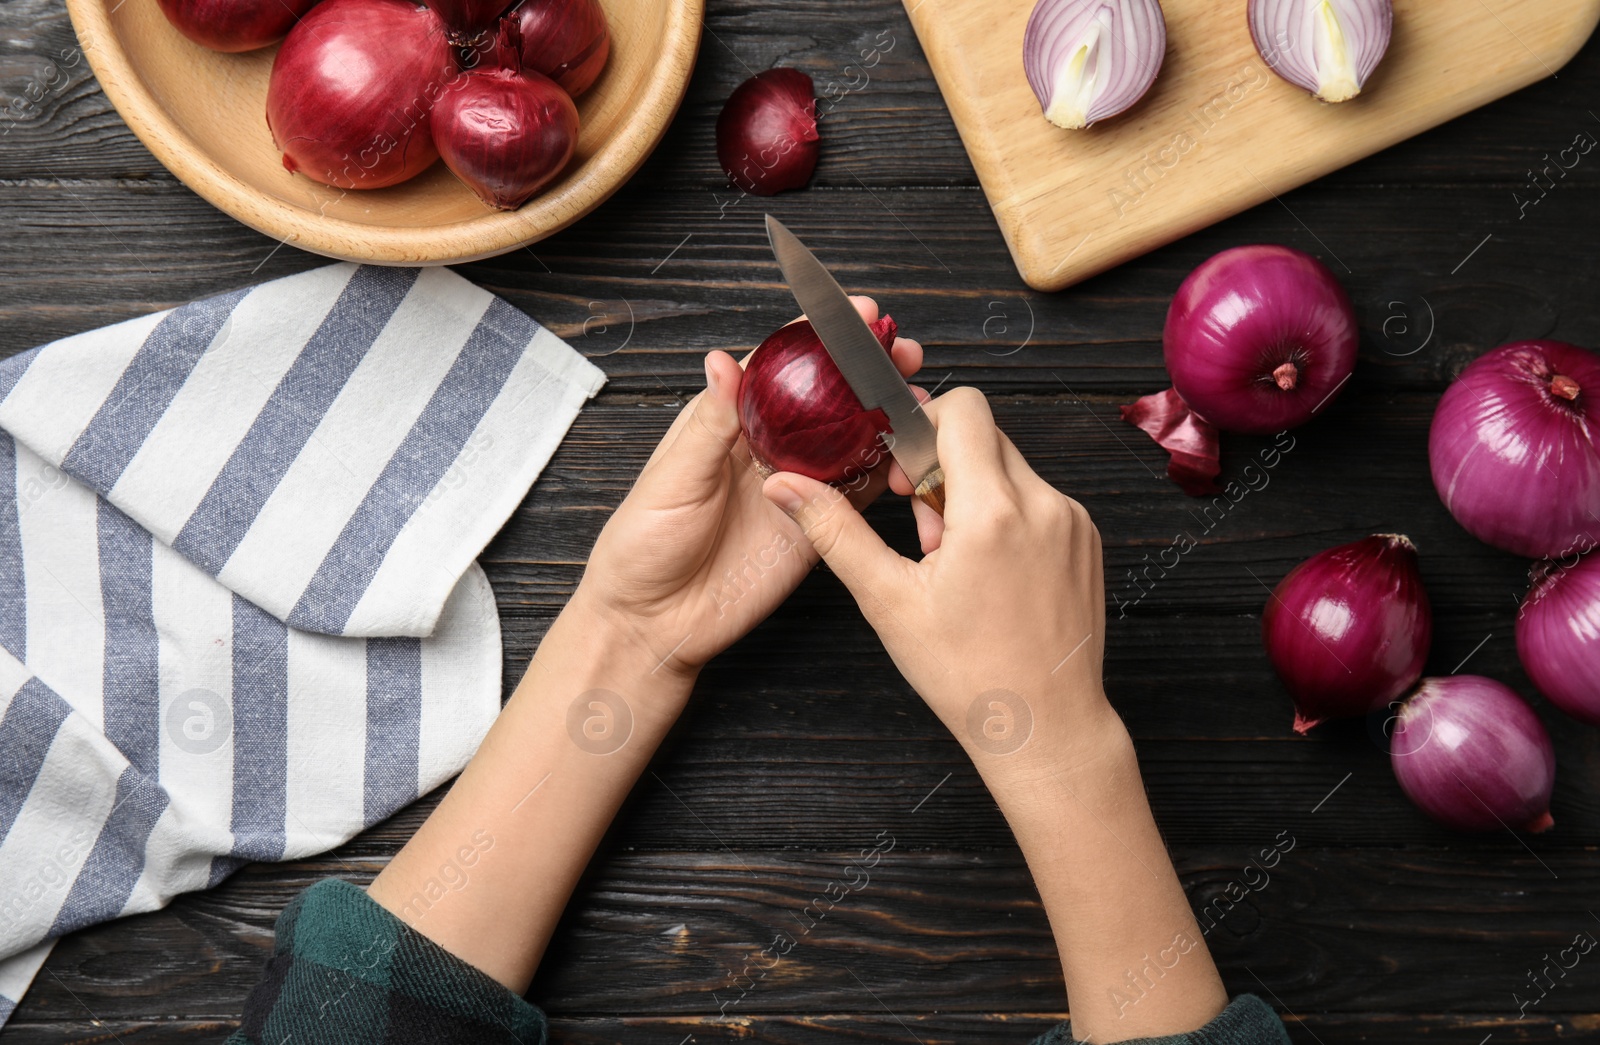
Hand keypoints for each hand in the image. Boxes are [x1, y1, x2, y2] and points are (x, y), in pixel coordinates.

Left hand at [573, 296, 922, 682]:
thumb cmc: (643, 548)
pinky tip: (912, 451)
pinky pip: (860, 493)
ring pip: (852, 438)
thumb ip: (709, 424)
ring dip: (886, 413)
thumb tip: (723, 361)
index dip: (818, 337)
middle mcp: (767, 448)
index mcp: (728, 423)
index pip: (780, 366)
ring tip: (916, 392)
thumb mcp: (672, 479)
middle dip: (866, 368)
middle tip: (899, 349)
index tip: (854, 312)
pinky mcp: (815, 527)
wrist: (654, 624)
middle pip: (827, 396)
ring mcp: (796, 486)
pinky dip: (889, 471)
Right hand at [758, 387, 1114, 773]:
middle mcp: (1045, 505)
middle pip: (984, 436)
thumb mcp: (889, 601)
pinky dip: (1007, 518)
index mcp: (994, 511)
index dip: (921, 427)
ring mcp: (1073, 522)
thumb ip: (835, 532)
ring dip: (973, 495)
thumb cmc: (969, 675)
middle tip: (922, 531)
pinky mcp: (1087, 541)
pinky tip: (989, 573)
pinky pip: (1039, 500)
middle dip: (942, 468)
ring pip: (1011, 469)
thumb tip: (786, 487)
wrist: (1046, 727)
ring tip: (956, 562)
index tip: (901, 477)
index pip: (964, 409)